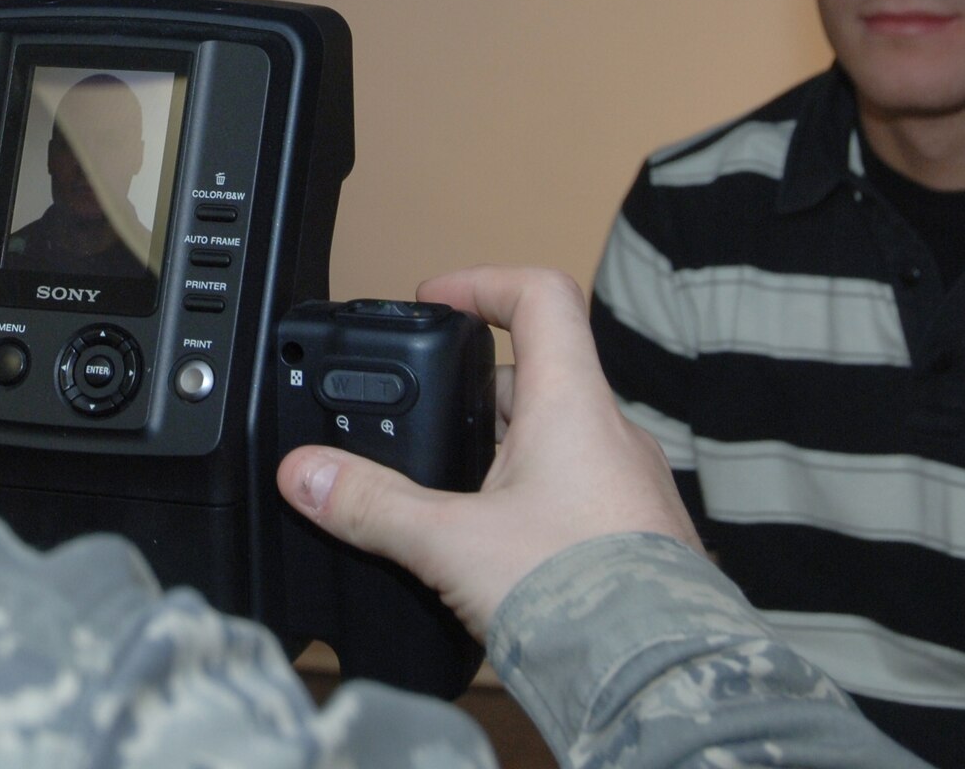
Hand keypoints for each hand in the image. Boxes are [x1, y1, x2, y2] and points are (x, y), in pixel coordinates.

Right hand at [276, 265, 696, 640]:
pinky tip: (494, 548)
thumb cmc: (581, 598)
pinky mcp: (635, 536)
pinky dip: (530, 499)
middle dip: (472, 394)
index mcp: (573, 405)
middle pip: (536, 374)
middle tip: (422, 419)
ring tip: (448, 494)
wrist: (658, 681)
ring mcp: (628, 485)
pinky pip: (577, 491)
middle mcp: (610, 433)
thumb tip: (306, 474)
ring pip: (556, 438)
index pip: (540, 296)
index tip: (436, 300)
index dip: (482, 283)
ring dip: (501, 452)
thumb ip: (372, 505)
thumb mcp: (451, 543)